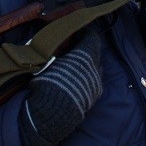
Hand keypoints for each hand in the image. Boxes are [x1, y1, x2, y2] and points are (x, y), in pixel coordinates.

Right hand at [20, 29, 102, 145]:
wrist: (53, 113)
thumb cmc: (49, 83)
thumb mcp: (49, 62)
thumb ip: (59, 52)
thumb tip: (60, 45)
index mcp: (85, 55)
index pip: (91, 37)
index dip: (84, 33)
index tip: (77, 32)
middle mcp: (95, 67)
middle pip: (95, 52)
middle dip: (86, 49)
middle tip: (74, 48)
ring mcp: (97, 83)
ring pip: (96, 67)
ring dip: (88, 64)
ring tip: (74, 65)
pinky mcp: (95, 96)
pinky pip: (94, 80)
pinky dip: (87, 77)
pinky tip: (76, 80)